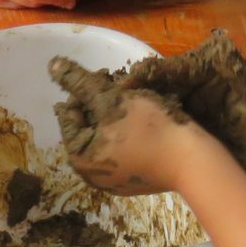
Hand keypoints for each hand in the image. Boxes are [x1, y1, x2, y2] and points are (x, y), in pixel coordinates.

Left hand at [50, 62, 210, 193]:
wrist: (194, 162)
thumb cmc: (150, 129)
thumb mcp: (111, 99)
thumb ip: (79, 81)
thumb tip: (51, 65)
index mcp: (79, 158)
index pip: (70, 111)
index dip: (88, 90)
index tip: (111, 81)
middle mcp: (91, 174)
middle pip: (89, 125)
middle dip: (103, 103)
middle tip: (126, 90)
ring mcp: (113, 180)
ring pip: (107, 136)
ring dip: (118, 116)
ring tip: (139, 104)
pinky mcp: (134, 181)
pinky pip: (124, 150)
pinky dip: (131, 134)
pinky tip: (148, 124)